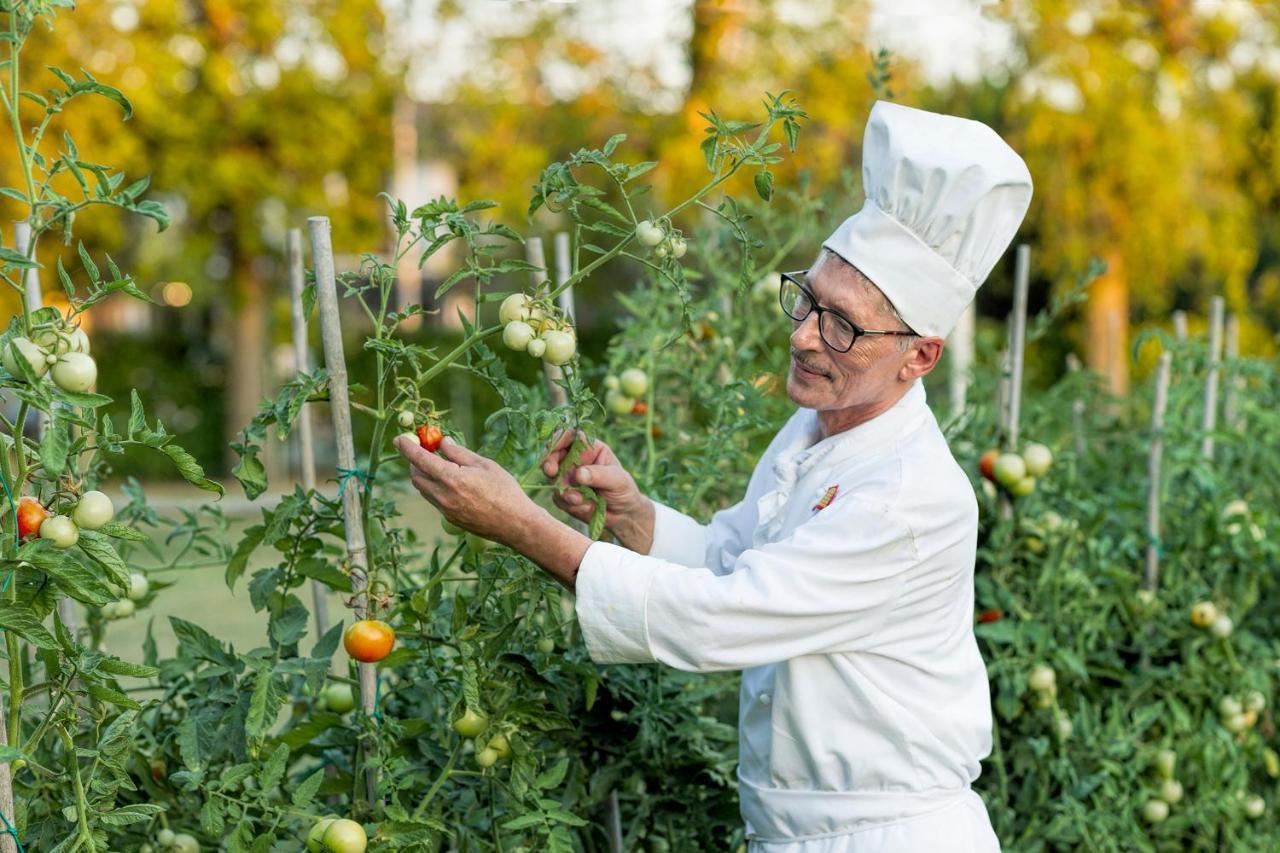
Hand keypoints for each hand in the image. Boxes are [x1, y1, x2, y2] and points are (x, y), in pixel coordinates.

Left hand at [397, 435, 535, 544]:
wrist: (515, 524)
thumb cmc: (505, 490)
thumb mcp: (484, 465)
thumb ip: (459, 453)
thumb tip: (442, 443)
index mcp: (451, 478)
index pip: (420, 460)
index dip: (407, 448)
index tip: (398, 439)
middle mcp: (443, 496)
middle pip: (416, 476)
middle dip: (415, 462)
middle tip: (425, 450)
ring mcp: (445, 510)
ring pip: (424, 489)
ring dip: (424, 475)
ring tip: (439, 465)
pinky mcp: (450, 519)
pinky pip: (435, 500)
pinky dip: (435, 487)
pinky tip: (451, 482)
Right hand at [542, 430, 654, 553]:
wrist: (623, 515)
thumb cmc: (624, 490)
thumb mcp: (617, 480)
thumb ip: (599, 475)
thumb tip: (578, 474)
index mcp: (589, 449)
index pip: (570, 437)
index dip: (558, 439)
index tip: (552, 448)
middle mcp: (575, 461)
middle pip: (553, 455)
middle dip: (549, 463)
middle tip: (551, 472)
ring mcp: (568, 478)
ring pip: (554, 480)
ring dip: (566, 492)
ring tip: (584, 501)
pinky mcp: (564, 495)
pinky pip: (558, 498)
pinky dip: (570, 504)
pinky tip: (587, 507)